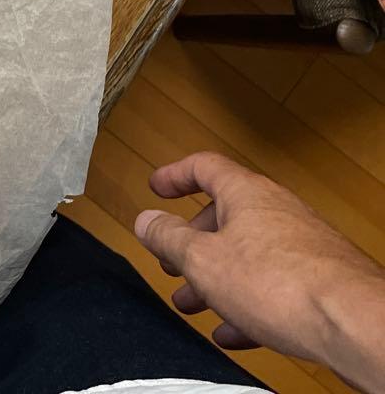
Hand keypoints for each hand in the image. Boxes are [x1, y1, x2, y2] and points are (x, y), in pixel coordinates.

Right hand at [134, 150, 384, 367]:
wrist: (353, 323)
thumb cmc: (279, 283)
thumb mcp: (202, 260)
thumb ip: (168, 238)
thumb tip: (145, 220)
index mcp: (246, 193)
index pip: (204, 167)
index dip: (175, 176)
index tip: (157, 187)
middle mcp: (276, 210)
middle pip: (224, 216)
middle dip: (192, 244)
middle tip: (172, 262)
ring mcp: (302, 245)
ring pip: (247, 255)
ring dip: (215, 279)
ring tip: (195, 304)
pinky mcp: (320, 280)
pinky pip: (274, 285)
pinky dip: (247, 303)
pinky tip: (234, 332)